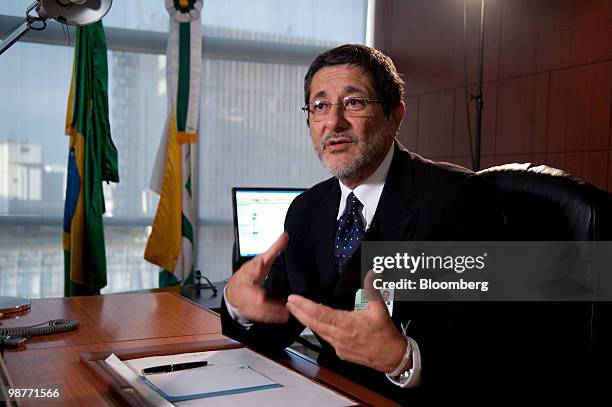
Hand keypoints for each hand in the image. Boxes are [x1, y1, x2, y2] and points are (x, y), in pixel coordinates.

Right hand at [225, 232, 288, 322]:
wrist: (234, 291)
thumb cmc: (249, 275)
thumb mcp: (261, 260)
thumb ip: (274, 249)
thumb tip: (285, 235)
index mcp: (248, 272)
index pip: (251, 267)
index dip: (255, 266)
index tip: (259, 265)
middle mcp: (245, 287)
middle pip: (249, 291)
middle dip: (256, 296)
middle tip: (262, 299)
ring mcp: (246, 300)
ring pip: (255, 307)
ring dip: (269, 310)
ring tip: (283, 311)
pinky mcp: (250, 311)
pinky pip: (260, 316)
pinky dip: (271, 316)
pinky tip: (282, 316)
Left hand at [286, 287, 407, 372]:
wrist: (391, 356)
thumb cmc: (385, 334)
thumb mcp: (379, 307)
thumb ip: (373, 287)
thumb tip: (373, 271)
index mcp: (346, 324)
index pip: (320, 313)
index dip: (304, 306)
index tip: (294, 299)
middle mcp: (339, 336)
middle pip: (313, 323)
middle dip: (298, 312)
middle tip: (289, 302)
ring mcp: (338, 345)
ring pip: (317, 331)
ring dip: (306, 320)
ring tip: (296, 310)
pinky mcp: (340, 352)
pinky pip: (325, 339)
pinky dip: (317, 329)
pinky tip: (314, 323)